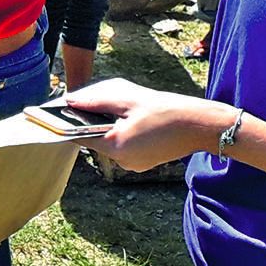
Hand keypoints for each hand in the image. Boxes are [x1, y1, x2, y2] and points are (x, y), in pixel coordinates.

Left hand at [71, 88, 236, 172]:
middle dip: (95, 120)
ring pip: (110, 142)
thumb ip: (96, 101)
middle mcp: (122, 161)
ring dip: (111, 126)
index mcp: (115, 146)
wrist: (201, 125)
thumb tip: (70, 101)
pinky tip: (138, 121)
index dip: (70, 123)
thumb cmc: (167, 111)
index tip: (64, 110)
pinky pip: (125, 147)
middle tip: (105, 103)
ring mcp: (133, 164)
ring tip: (128, 110)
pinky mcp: (143, 163)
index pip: (79, 136)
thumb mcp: (128, 100)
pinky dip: (124, 133)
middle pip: (95, 138)